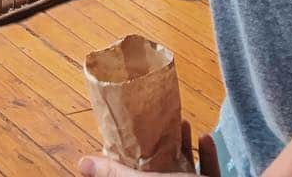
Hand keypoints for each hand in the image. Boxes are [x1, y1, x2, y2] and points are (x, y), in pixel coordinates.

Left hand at [78, 123, 219, 175]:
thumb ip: (115, 173)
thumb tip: (81, 164)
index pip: (133, 175)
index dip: (125, 159)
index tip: (125, 134)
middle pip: (160, 171)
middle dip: (159, 145)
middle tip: (158, 121)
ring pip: (185, 171)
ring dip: (183, 145)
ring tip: (182, 122)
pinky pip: (209, 175)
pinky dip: (208, 156)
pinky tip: (207, 137)